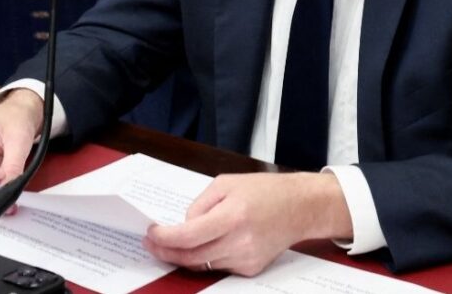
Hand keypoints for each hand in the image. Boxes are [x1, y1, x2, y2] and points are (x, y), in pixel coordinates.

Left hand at [143, 172, 350, 276]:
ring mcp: (246, 259)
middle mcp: (240, 241)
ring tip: (170, 243)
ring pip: (202, 264)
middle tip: (152, 243)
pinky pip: (218, 266)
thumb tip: (183, 225)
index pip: (188, 236)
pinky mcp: (251, 269)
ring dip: (183, 255)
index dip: (164, 238)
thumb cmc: (265, 191)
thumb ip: (200, 204)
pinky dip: (206, 257)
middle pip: (191, 256)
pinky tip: (203, 244)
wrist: (300, 208)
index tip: (151, 233)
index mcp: (233, 216)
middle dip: (166, 251)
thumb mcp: (226, 184)